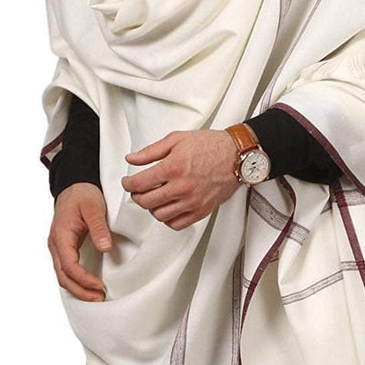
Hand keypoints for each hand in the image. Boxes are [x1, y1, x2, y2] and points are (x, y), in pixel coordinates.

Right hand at [47, 182, 111, 301]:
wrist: (73, 186)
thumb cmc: (82, 194)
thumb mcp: (94, 207)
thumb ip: (98, 227)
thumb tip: (105, 247)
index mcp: (60, 236)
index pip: (68, 265)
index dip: (83, 279)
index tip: (99, 286)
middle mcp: (56, 245)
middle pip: (63, 276)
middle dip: (80, 290)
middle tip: (99, 297)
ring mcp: (58, 248)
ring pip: (63, 276)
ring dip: (78, 288)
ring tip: (97, 296)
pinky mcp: (64, 249)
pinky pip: (66, 270)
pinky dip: (76, 281)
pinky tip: (88, 286)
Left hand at [122, 129, 240, 230]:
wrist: (236, 156)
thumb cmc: (210, 145)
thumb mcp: (177, 139)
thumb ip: (150, 152)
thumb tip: (131, 159)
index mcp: (173, 167)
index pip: (139, 183)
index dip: (128, 184)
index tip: (128, 183)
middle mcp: (182, 187)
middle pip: (146, 202)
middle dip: (137, 196)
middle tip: (138, 191)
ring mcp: (192, 201)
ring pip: (159, 215)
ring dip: (152, 208)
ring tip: (154, 198)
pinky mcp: (201, 210)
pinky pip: (176, 224)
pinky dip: (168, 219)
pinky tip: (168, 207)